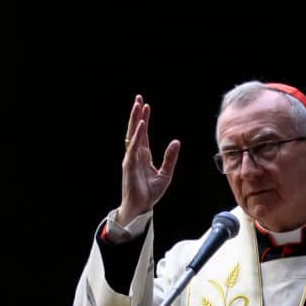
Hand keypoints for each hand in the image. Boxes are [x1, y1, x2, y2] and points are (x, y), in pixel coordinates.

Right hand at [116, 95, 180, 224]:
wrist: (142, 207)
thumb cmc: (151, 192)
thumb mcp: (166, 173)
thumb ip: (170, 158)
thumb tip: (176, 142)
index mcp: (143, 155)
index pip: (143, 133)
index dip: (144, 119)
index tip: (146, 105)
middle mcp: (136, 154)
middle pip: (136, 129)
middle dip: (137, 114)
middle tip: (138, 98)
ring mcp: (131, 158)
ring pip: (132, 134)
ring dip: (135, 119)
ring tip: (137, 105)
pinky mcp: (129, 165)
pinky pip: (133, 147)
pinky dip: (136, 136)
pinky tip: (140, 125)